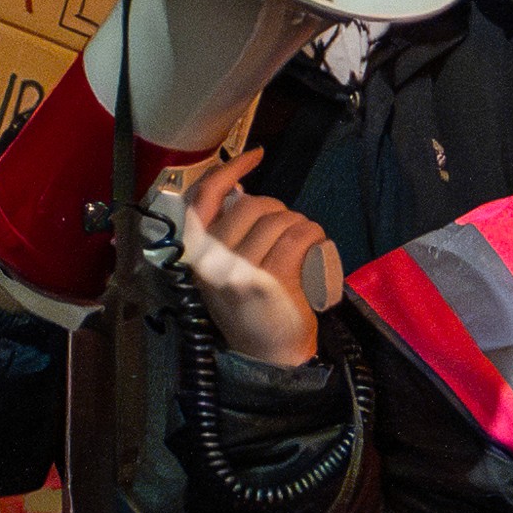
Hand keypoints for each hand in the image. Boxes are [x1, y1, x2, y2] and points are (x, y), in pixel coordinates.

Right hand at [176, 149, 335, 367]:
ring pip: (280, 219)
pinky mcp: (269, 280)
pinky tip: (317, 248)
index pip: (202, 198)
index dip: (228, 171)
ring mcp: (238, 270)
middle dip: (279, 209)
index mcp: (195, 253)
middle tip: (290, 232)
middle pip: (251, 205)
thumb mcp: (225, 268)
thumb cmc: (252, 308)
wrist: (268, 357)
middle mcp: (210, 260)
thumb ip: (227, 233)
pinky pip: (299, 236)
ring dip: (301, 225)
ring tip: (304, 247)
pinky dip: (315, 236)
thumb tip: (239, 190)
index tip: (256, 155)